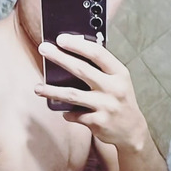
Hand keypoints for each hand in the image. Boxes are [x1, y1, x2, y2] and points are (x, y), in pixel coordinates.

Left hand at [35, 34, 147, 151]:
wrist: (132, 131)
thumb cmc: (121, 102)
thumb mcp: (119, 82)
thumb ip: (102, 71)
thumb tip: (73, 56)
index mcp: (119, 74)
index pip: (97, 54)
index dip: (78, 45)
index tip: (61, 39)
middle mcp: (113, 89)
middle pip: (81, 70)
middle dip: (60, 58)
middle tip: (43, 49)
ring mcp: (105, 107)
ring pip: (72, 95)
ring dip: (52, 91)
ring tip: (38, 88)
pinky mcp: (97, 122)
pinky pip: (75, 115)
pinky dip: (67, 113)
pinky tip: (65, 111)